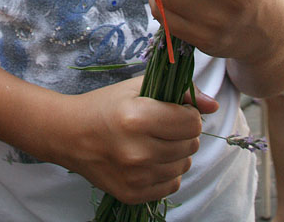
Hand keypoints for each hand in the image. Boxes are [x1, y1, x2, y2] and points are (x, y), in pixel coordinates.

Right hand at [61, 76, 216, 204]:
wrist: (69, 134)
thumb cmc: (105, 106)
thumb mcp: (137, 87)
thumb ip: (178, 91)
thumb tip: (213, 105)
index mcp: (138, 118)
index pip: (192, 122)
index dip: (188, 113)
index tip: (175, 110)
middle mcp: (138, 150)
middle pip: (191, 144)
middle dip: (183, 132)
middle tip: (163, 125)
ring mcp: (135, 176)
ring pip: (184, 165)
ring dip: (176, 152)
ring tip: (155, 141)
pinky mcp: (132, 194)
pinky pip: (171, 184)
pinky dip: (166, 171)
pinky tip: (149, 158)